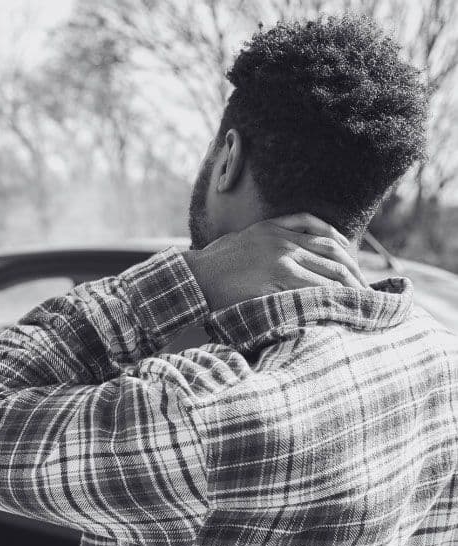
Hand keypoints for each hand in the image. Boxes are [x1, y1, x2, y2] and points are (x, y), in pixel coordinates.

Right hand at [181, 213, 368, 310]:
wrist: (195, 277)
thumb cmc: (214, 264)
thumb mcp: (243, 240)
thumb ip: (269, 240)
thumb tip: (292, 253)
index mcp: (275, 227)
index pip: (324, 234)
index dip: (345, 253)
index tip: (354, 270)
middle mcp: (283, 238)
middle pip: (333, 252)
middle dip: (354, 273)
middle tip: (366, 290)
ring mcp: (282, 256)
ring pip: (328, 269)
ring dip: (348, 286)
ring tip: (361, 300)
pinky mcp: (277, 276)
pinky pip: (313, 285)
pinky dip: (330, 293)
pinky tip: (340, 301)